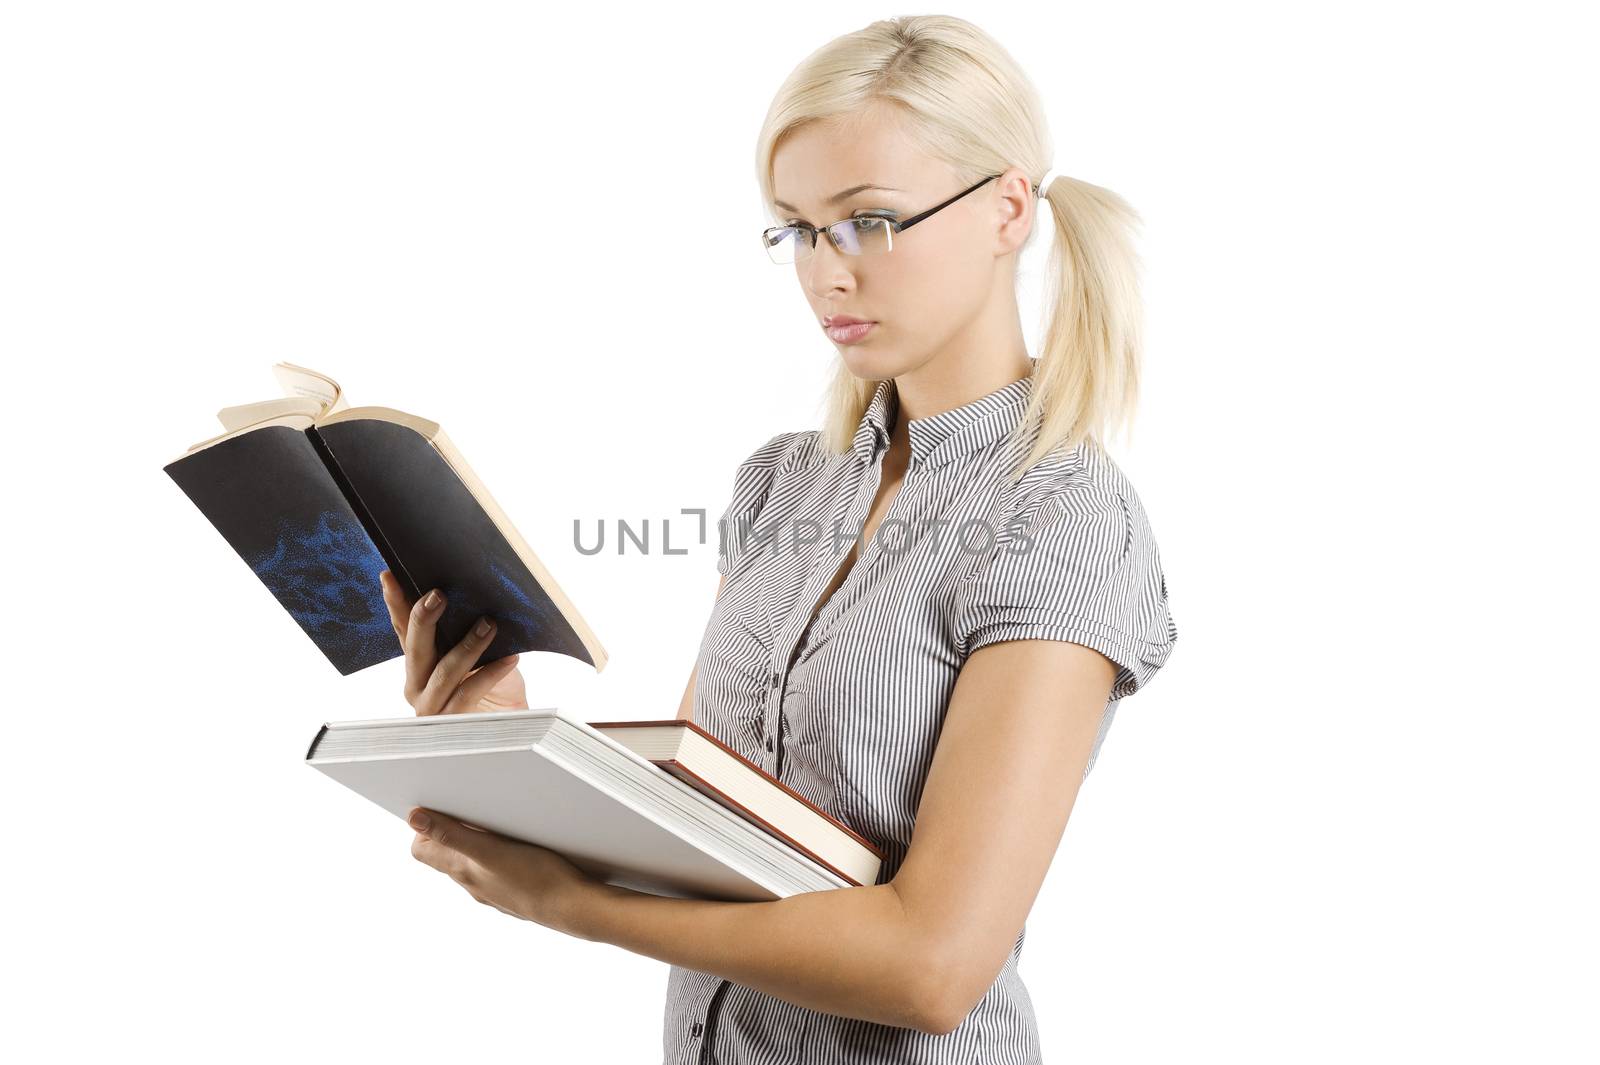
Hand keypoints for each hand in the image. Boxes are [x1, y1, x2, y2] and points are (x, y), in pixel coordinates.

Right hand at [379, 569, 528, 715]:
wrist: (510, 728)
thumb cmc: (495, 689)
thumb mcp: (481, 654)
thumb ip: (469, 632)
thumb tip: (479, 596)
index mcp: (419, 663)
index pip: (403, 629)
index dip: (396, 603)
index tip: (390, 576)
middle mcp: (417, 684)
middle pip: (415, 648)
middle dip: (424, 619)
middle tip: (438, 595)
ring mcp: (430, 706)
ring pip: (445, 672)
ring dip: (468, 645)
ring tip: (489, 624)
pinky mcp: (450, 723)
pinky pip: (469, 694)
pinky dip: (491, 673)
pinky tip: (509, 658)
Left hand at [407, 806, 601, 935]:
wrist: (572, 907)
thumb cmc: (535, 879)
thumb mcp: (490, 850)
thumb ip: (452, 834)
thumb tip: (414, 819)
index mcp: (461, 870)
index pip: (421, 850)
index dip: (424, 827)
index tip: (439, 805)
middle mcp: (472, 882)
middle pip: (445, 854)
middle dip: (449, 828)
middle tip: (467, 806)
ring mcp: (493, 889)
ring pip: (472, 861)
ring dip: (475, 839)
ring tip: (495, 820)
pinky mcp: (515, 889)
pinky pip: (496, 868)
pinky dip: (497, 852)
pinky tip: (518, 843)